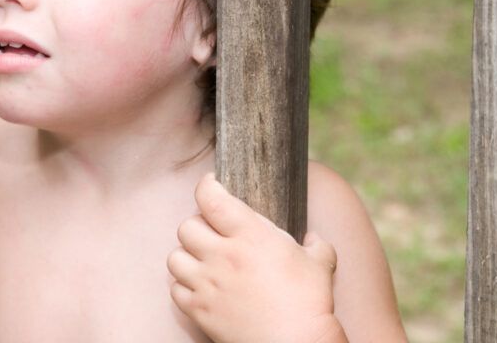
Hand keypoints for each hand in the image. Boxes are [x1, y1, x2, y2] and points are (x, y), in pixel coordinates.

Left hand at [167, 173, 343, 342]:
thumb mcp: (320, 264)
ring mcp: (207, 284)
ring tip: (202, 260)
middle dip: (198, 225)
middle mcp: (222, 255)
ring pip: (175, 257)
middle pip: (186, 227)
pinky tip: (201, 287)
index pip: (210, 198)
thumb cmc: (309, 302)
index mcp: (249, 235)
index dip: (206, 186)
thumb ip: (316, 245)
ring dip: (186, 256)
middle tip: (211, 232)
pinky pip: (176, 290)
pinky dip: (184, 287)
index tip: (211, 185)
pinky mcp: (200, 310)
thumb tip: (314, 240)